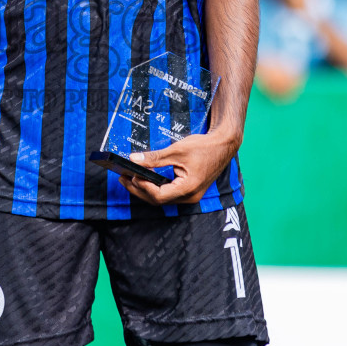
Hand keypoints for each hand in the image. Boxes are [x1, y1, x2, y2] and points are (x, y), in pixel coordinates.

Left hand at [120, 130, 239, 206]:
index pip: (158, 195)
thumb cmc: (204, 147)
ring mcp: (190, 196)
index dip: (142, 187)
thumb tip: (134, 160)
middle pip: (158, 200)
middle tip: (122, 179)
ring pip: (162, 198)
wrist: (224, 145)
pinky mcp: (189, 191)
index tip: (130, 176)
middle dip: (138, 190)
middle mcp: (189, 197)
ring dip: (145, 190)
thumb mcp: (177, 150)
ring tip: (130, 178)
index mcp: (188, 189)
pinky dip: (155, 188)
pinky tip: (146, 179)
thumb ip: (155, 158)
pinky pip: (168, 194)